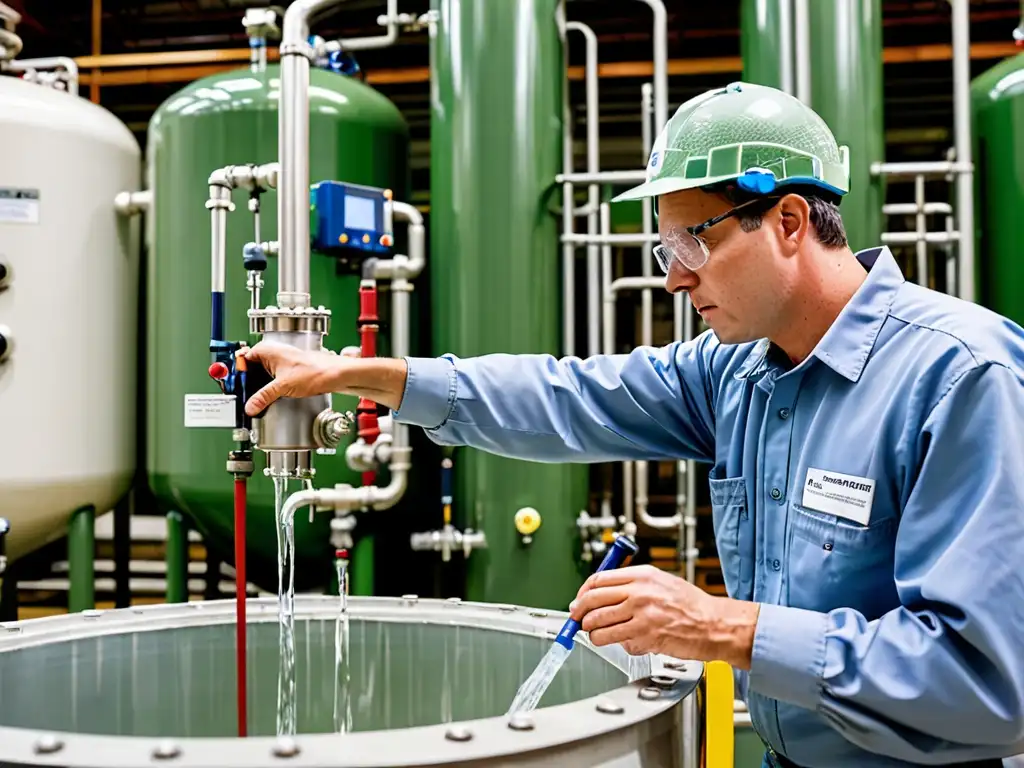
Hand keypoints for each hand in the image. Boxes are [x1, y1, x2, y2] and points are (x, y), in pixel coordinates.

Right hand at [243, 341, 341, 414]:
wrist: (335, 374)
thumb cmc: (315, 371)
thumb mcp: (282, 387)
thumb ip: (263, 396)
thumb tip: (250, 406)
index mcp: (265, 350)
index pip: (241, 360)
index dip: (238, 374)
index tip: (235, 387)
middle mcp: (272, 352)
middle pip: (250, 369)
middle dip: (247, 382)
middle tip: (244, 397)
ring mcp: (280, 361)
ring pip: (261, 374)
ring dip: (258, 386)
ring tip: (256, 399)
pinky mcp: (287, 369)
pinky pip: (271, 378)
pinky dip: (268, 387)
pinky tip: (269, 396)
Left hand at [568, 564, 759, 668]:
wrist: (713, 624)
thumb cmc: (691, 604)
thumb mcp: (660, 581)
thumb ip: (632, 583)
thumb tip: (602, 592)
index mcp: (641, 575)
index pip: (597, 580)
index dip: (583, 593)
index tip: (579, 602)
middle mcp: (638, 593)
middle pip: (592, 602)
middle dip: (579, 614)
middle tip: (578, 620)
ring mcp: (641, 616)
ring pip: (598, 626)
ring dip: (593, 633)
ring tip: (597, 634)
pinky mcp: (645, 637)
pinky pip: (617, 642)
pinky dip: (617, 644)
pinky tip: (627, 641)